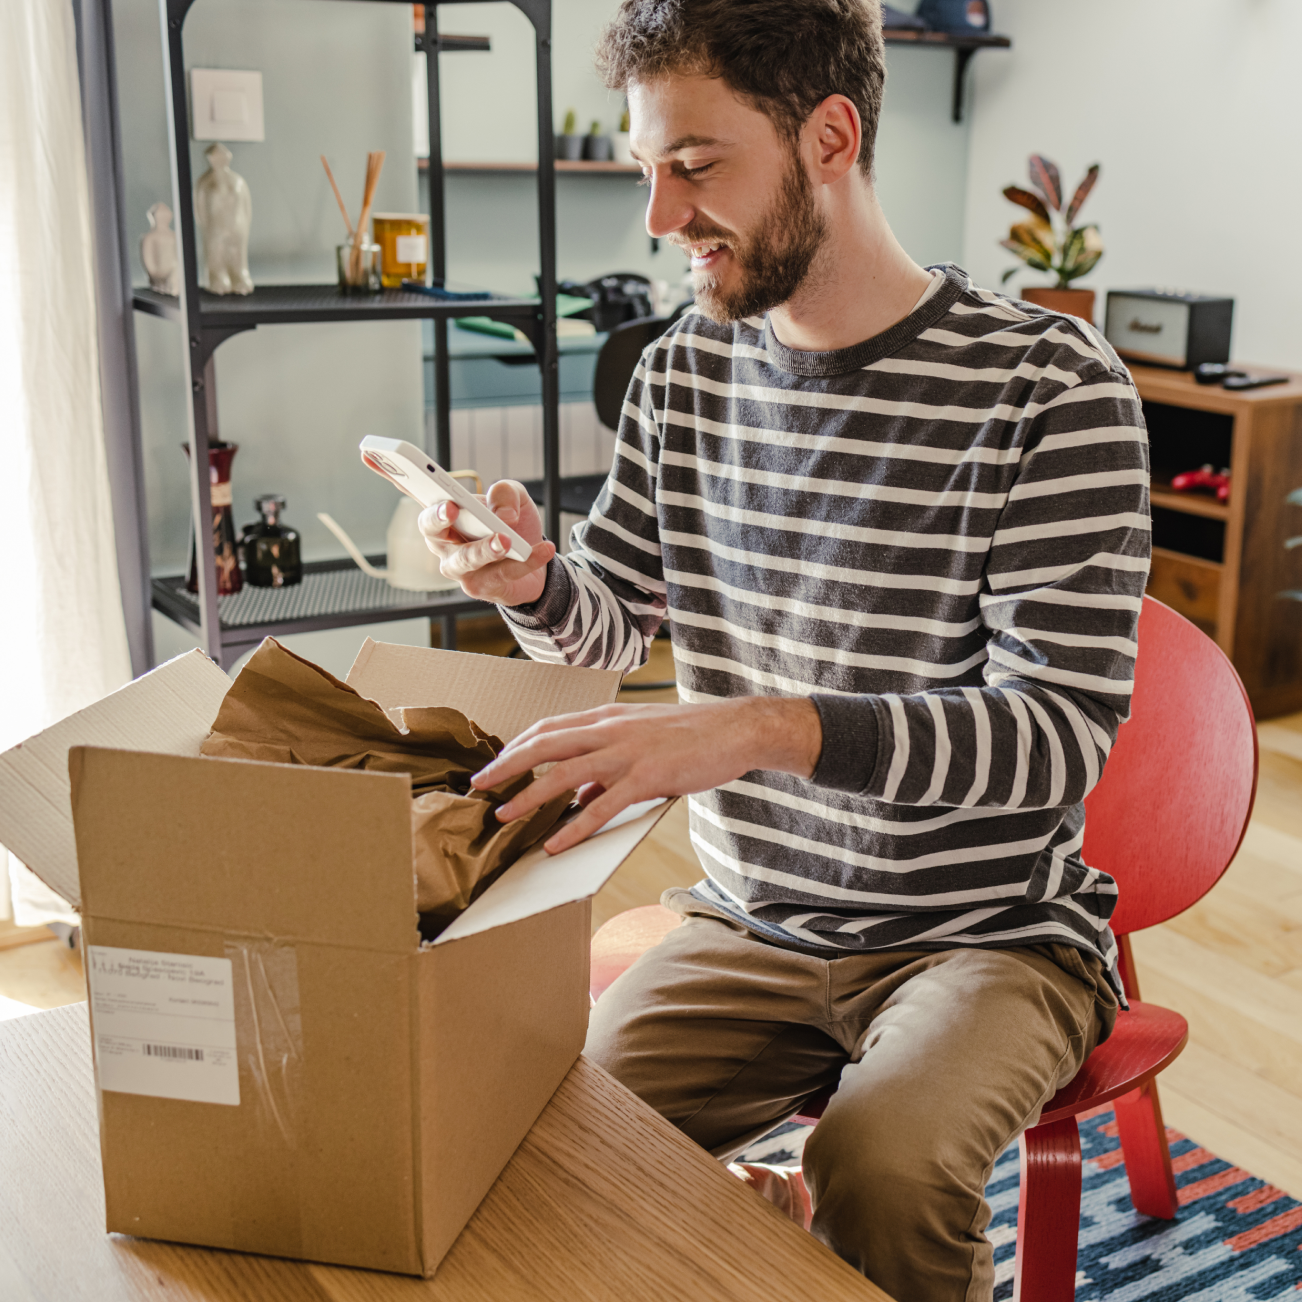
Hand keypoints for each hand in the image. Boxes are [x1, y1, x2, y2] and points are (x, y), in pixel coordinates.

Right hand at [418, 479, 555, 606]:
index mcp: (444, 514)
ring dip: (485, 548)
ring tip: (507, 540)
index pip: (418, 496)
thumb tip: (503, 514)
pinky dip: (526, 561)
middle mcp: (443, 542)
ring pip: (466, 558)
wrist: (532, 559)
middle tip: (452, 508)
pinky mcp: (480, 586)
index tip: (422, 480)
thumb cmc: (512, 525)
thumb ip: (506, 493)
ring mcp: (458, 567)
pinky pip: (502, 573)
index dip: (407, 486)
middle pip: (432, 530)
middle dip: (438, 518)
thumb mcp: (514, 499)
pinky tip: (544, 549)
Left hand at [470, 697, 822, 853]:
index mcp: (607, 719)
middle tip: (479, 786)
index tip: (494, 764)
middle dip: (507, 766)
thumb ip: (608, 767)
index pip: (548, 728)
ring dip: (529, 796)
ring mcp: (627, 752)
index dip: (516, 746)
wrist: (735, 729)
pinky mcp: (647, 776)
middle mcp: (610, 730)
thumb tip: (581, 797)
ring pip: (564, 773)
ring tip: (504, 816)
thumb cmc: (691, 736)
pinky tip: (557, 844)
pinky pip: (602, 806)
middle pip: (544, 744)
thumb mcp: (642, 741)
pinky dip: (575, 827)